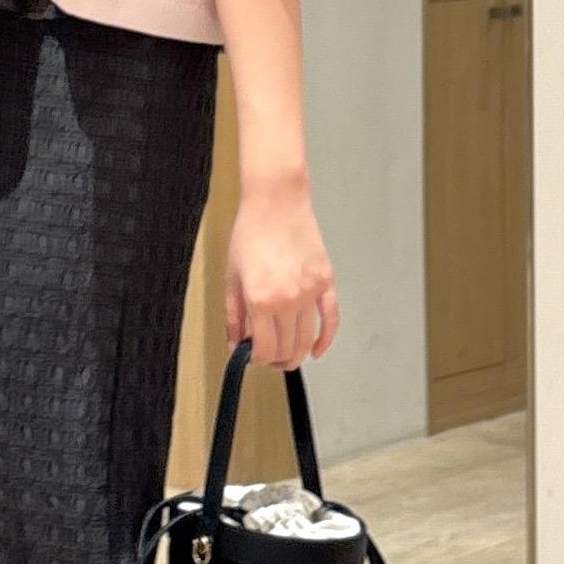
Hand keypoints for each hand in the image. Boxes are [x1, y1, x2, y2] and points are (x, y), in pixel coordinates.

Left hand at [224, 182, 339, 367]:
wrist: (276, 203)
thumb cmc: (251, 234)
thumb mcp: (232, 278)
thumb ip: (234, 317)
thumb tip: (236, 346)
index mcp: (261, 300)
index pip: (265, 349)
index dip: (258, 360)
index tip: (253, 358)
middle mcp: (288, 300)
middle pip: (287, 348)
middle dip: (276, 360)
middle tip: (269, 359)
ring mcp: (310, 292)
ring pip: (307, 339)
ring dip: (298, 354)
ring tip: (288, 358)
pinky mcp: (325, 282)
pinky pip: (330, 319)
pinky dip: (326, 339)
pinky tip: (317, 350)